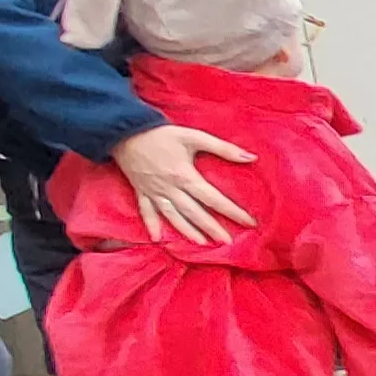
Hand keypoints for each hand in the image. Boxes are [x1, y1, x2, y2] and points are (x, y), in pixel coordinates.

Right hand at [109, 124, 255, 244]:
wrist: (123, 131)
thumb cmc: (161, 134)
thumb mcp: (194, 136)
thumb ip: (223, 148)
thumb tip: (251, 157)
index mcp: (185, 176)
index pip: (214, 199)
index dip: (233, 211)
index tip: (249, 222)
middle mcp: (170, 188)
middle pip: (195, 213)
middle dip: (212, 228)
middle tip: (228, 242)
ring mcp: (154, 192)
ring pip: (173, 216)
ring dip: (187, 231)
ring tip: (202, 243)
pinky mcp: (140, 191)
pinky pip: (146, 211)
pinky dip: (151, 224)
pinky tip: (157, 238)